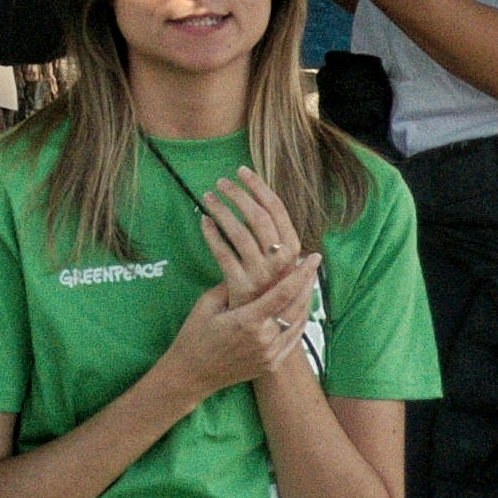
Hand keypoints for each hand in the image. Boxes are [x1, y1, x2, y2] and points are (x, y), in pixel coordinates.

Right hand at [164, 246, 315, 393]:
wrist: (191, 374)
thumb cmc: (194, 336)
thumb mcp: (206, 304)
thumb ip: (230, 286)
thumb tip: (249, 270)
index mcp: (248, 321)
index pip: (283, 293)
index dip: (301, 274)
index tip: (313, 257)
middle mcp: (264, 338)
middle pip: (297, 306)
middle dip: (308, 283)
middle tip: (313, 265)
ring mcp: (270, 354)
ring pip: (298, 322)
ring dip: (306, 301)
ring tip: (309, 283)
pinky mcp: (272, 363)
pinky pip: (293, 339)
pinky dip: (300, 321)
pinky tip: (301, 309)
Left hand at [196, 168, 303, 289]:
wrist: (264, 326)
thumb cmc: (270, 287)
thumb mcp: (281, 261)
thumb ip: (274, 236)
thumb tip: (258, 197)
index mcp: (293, 250)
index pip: (278, 210)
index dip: (259, 187)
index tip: (242, 170)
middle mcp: (281, 262)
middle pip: (258, 218)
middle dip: (238, 194)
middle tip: (221, 181)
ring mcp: (261, 276)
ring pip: (239, 233)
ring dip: (221, 211)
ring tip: (207, 196)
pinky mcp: (241, 288)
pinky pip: (222, 255)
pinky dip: (211, 235)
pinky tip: (203, 222)